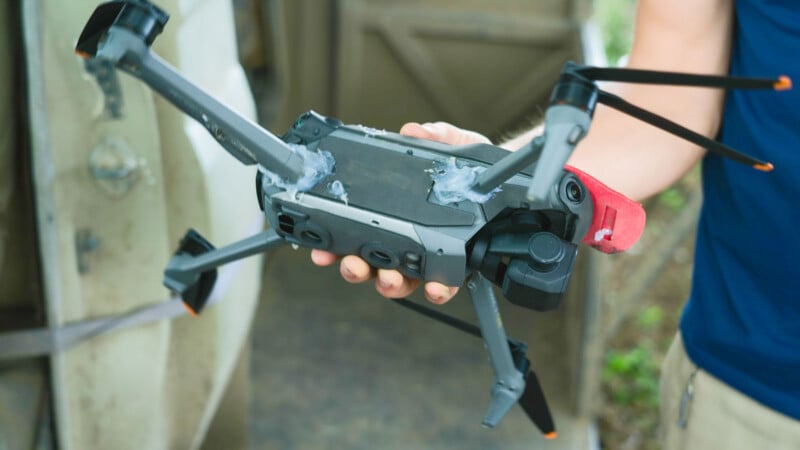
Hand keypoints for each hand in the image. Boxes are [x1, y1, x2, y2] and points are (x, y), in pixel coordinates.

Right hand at [310, 121, 491, 303]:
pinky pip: (439, 287)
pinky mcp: (452, 270)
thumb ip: (436, 136)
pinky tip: (435, 287)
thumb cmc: (467, 170)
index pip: (355, 233)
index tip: (321, 252)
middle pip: (368, 264)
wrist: (502, 183)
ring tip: (391, 277)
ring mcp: (424, 260)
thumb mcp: (451, 145)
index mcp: (391, 216)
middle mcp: (402, 243)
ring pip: (397, 281)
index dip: (334, 246)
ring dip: (388, 283)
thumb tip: (414, 131)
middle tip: (353, 264)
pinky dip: (435, 291)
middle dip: (356, 269)